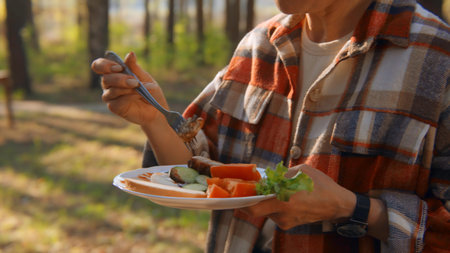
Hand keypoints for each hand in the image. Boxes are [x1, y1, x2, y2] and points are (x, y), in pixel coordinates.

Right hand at [91, 52, 167, 125]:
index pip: (99, 66)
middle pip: (105, 79)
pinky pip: (117, 102)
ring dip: (127, 88)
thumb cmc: (149, 90)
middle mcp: (108, 84)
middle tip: (134, 80)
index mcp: (113, 73)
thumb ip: (134, 67)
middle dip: (120, 79)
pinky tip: (138, 95)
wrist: (156, 108)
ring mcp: (110, 97)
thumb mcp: (143, 76)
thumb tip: (130, 53)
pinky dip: (129, 97)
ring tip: (139, 87)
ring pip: (111, 91)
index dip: (105, 65)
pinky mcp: (114, 108)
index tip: (120, 67)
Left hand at [241, 164, 355, 229]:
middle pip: (256, 210)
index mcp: (284, 201)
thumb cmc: (321, 185)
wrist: (338, 205)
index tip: (236, 192)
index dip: (241, 201)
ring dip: (265, 201)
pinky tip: (283, 197)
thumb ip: (282, 174)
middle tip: (249, 189)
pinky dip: (274, 205)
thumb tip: (267, 175)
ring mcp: (285, 221)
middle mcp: (282, 214)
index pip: (253, 207)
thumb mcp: (301, 171)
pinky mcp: (289, 224)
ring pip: (266, 211)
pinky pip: (275, 214)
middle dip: (251, 200)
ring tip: (272, 190)